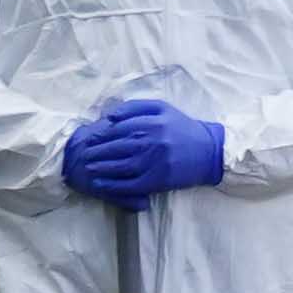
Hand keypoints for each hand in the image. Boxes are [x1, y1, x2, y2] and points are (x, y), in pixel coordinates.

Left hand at [64, 95, 230, 205]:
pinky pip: (130, 184)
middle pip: (116, 147)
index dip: (100, 134)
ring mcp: (154, 162)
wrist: (210, 151)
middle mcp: (152, 141)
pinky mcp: (158, 180)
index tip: (88, 138)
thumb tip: (108, 115)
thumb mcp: (162, 109)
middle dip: (96, 152)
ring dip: (100, 168)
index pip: (118, 128)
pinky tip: (100, 183)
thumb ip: (134, 108)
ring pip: (119, 166)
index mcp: (152, 122)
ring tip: (86, 168)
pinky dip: (113, 185)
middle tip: (82, 155)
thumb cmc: (183, 128)